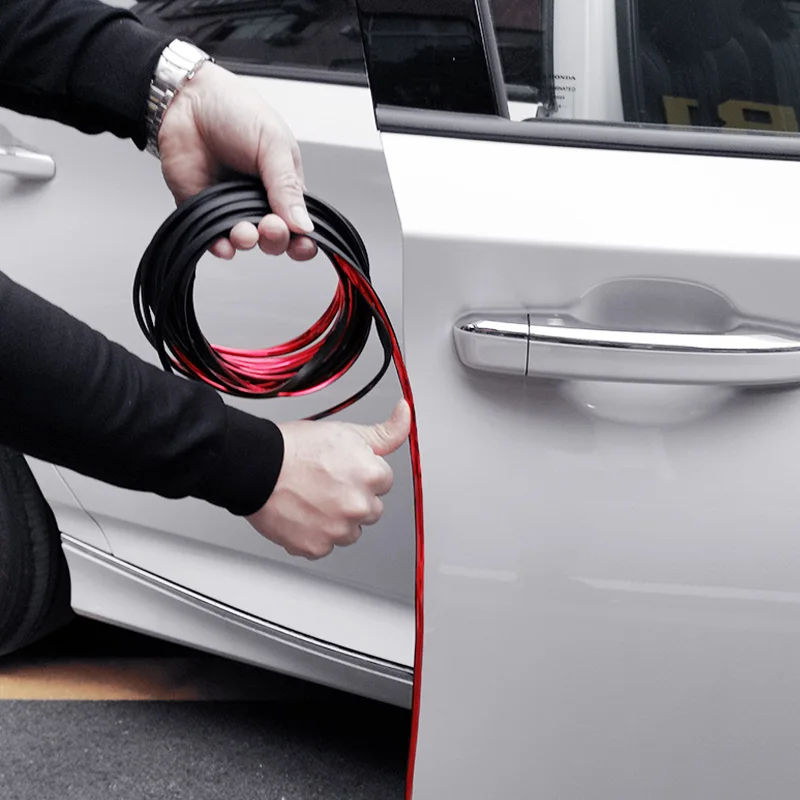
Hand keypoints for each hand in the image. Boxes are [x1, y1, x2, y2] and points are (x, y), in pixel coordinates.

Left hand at [157, 62, 316, 261]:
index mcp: (284, 186)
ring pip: (247, 242)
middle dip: (276, 240)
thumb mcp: (273, 144)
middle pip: (276, 240)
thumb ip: (288, 187)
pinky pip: (213, 238)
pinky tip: (224, 243)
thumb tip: (305, 225)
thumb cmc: (235, 110)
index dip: (303, 241)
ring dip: (248, 242)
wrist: (186, 99)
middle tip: (270, 226)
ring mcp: (231, 207)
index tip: (302, 244)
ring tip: (245, 231)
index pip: (300, 225)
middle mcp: (259, 201)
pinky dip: (220, 247)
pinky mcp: (204, 210)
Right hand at [247, 400, 411, 559]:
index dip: (362, 473)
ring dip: (336, 520)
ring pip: (349, 531)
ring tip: (312, 498)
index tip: (343, 469)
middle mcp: (358, 506)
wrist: (256, 466)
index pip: (383, 482)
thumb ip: (385, 431)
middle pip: (370, 509)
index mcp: (371, 476)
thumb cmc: (295, 448)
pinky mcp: (315, 547)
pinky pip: (324, 546)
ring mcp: (337, 530)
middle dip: (353, 499)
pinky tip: (302, 514)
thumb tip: (405, 414)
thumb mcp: (347, 432)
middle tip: (326, 483)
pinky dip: (313, 535)